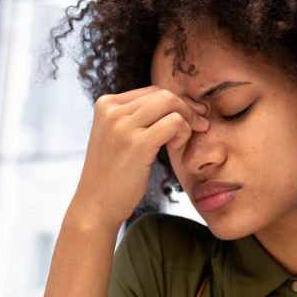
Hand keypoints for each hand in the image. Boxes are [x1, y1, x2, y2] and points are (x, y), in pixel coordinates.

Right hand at [71, 86, 208, 228]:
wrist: (96, 204)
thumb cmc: (113, 174)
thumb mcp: (117, 137)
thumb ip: (136, 118)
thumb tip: (175, 102)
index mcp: (106, 104)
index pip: (152, 91)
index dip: (176, 103)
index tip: (191, 117)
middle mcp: (112, 111)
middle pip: (163, 94)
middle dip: (187, 109)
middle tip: (199, 126)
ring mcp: (122, 126)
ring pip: (170, 103)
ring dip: (187, 120)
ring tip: (181, 141)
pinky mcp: (136, 144)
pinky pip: (174, 122)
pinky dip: (183, 132)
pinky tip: (175, 147)